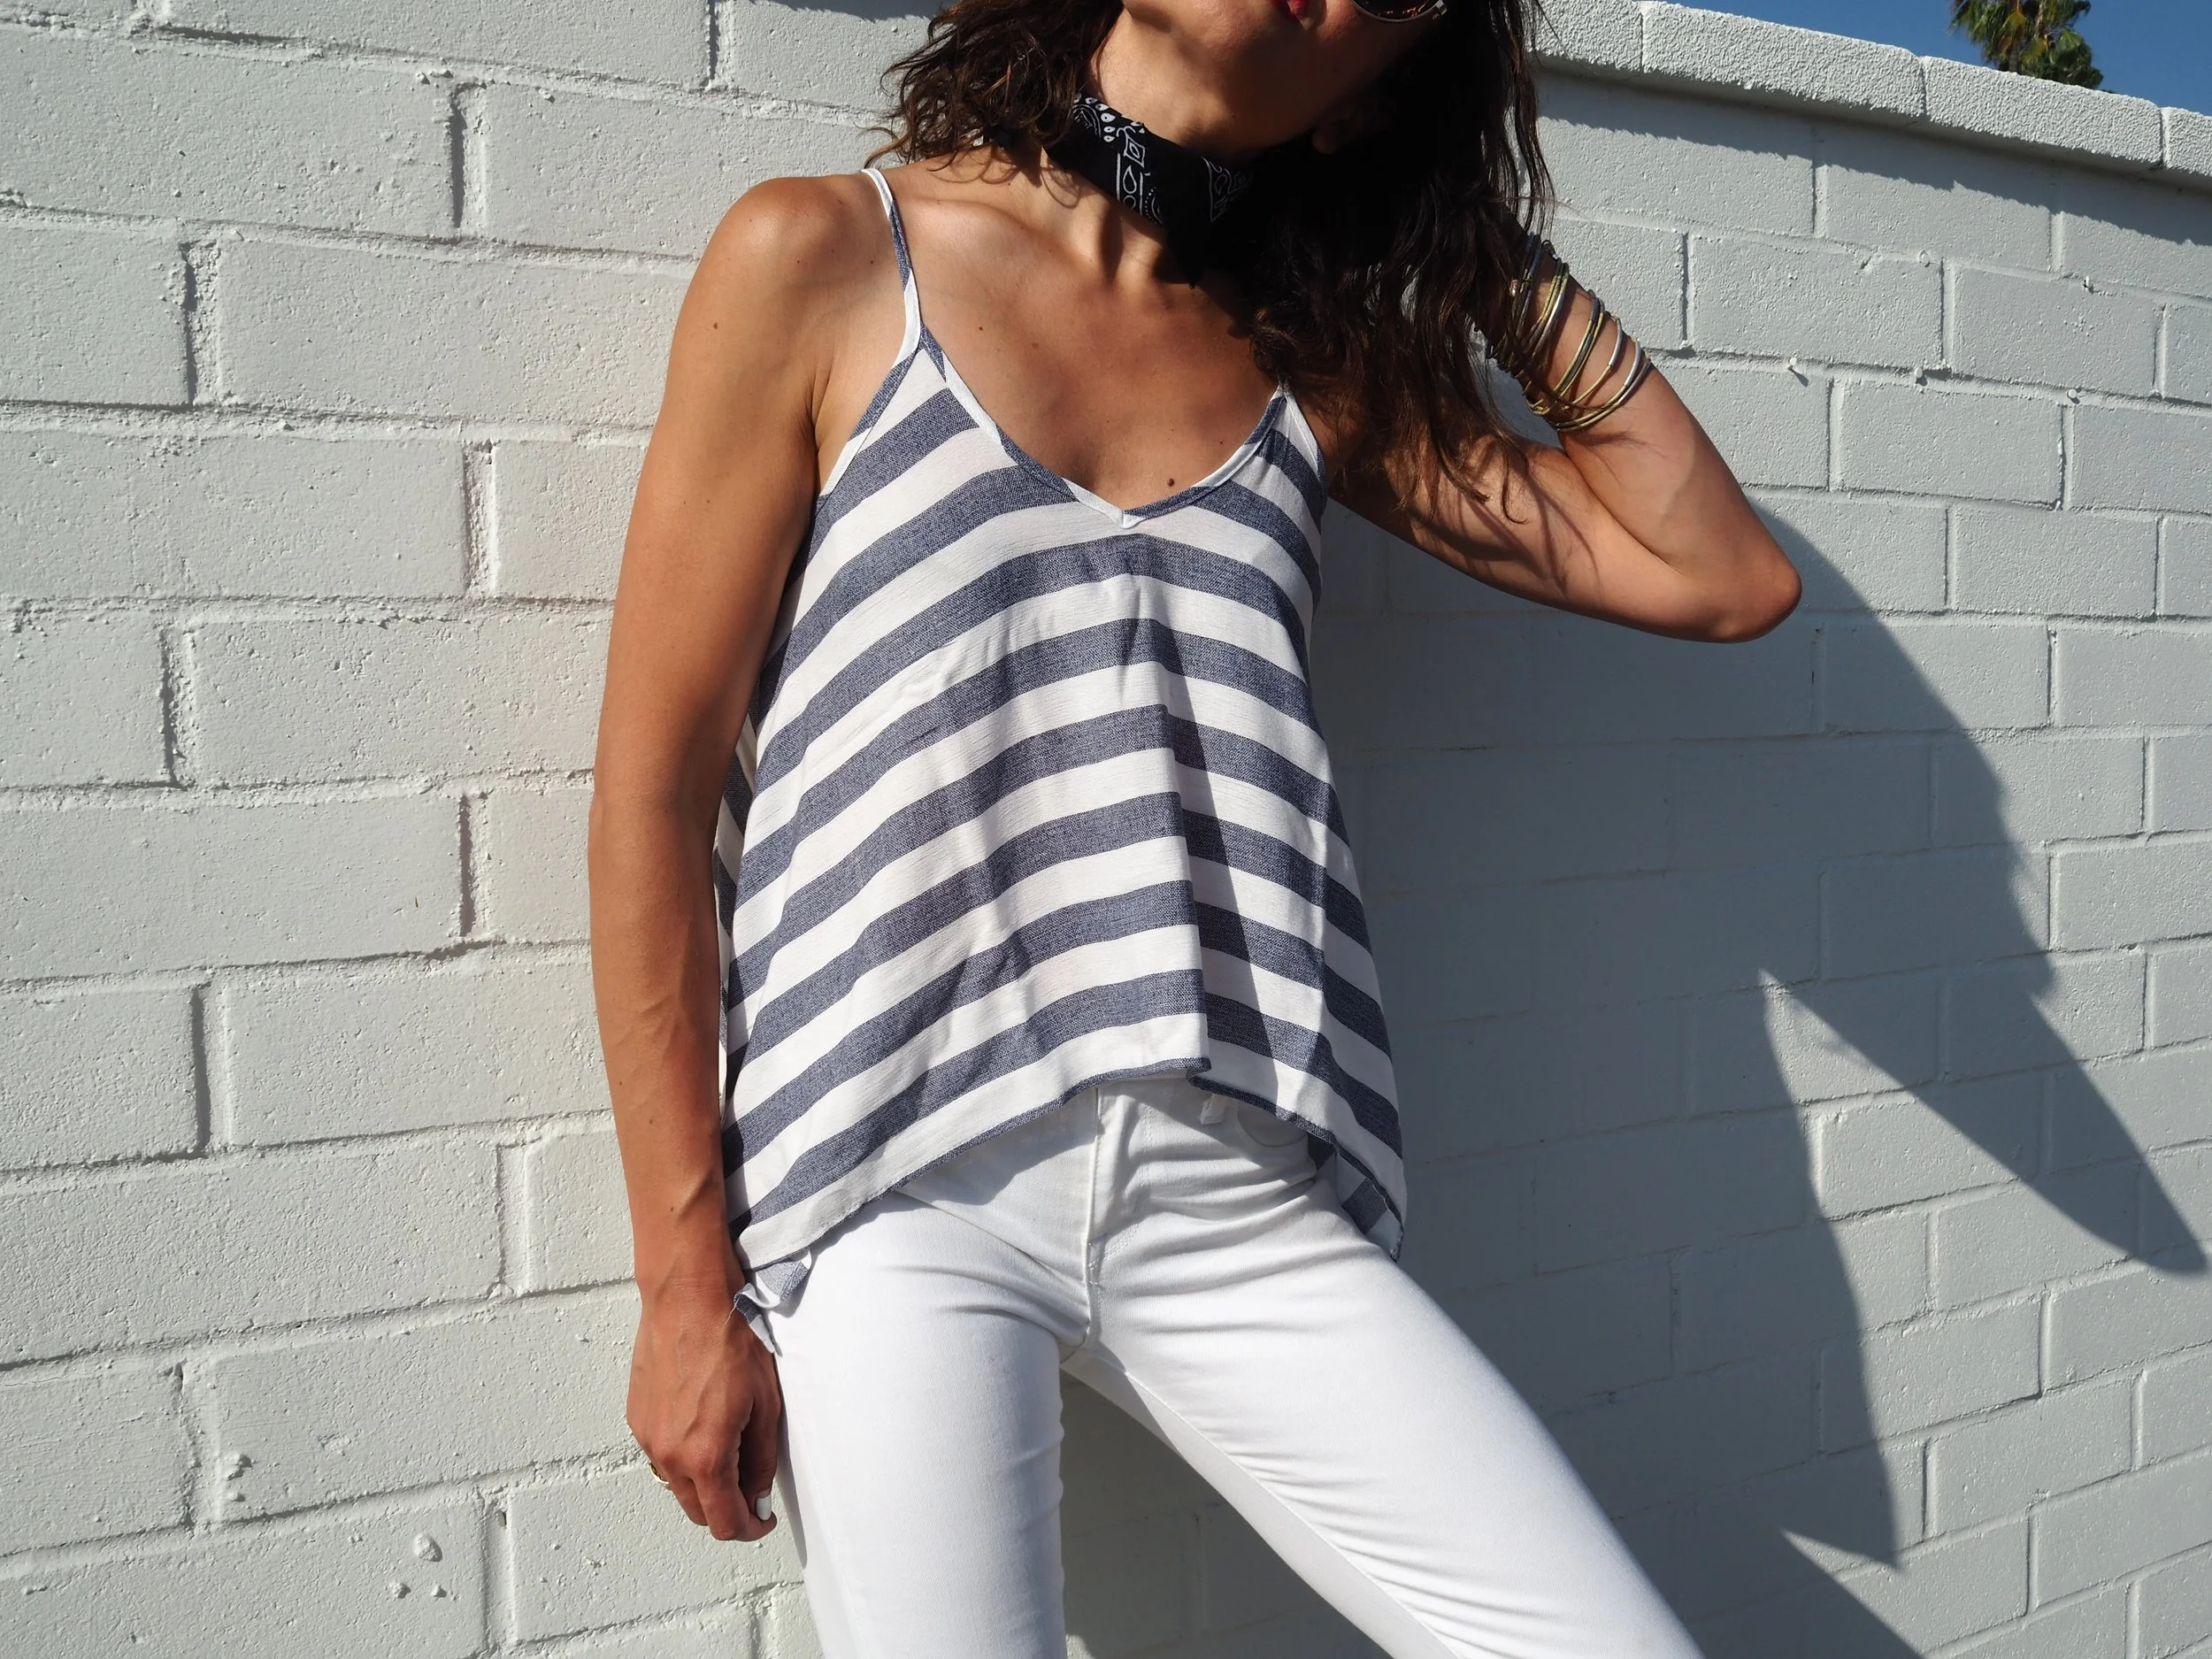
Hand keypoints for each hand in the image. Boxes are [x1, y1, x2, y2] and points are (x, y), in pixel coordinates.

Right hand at [627, 1272, 783, 1540]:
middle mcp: (669, 1454)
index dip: (750, 1528)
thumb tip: (757, 1494)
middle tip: (751, 1489)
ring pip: (676, 1485)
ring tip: (730, 1452)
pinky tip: (702, 1429)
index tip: (763, 1519)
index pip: (724, 1522)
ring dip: (702, 1484)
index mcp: (705, 1455)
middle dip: (726, 1509)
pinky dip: (682, 1458)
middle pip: (697, 1511)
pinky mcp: (637, 1418)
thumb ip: (761, 1459)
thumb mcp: (766, 1402)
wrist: (688, 1298)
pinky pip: (661, 1456)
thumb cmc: (730, 1339)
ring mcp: (648, 1437)